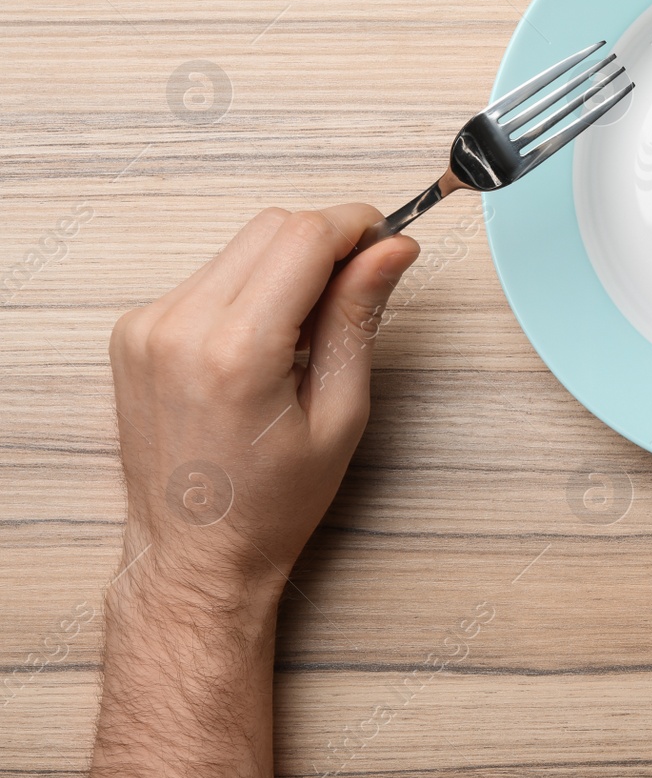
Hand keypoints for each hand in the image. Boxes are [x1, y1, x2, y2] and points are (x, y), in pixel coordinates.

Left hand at [108, 204, 418, 602]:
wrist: (195, 551)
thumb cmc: (270, 501)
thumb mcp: (340, 413)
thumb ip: (359, 318)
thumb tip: (391, 250)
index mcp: (236, 352)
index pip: (304, 237)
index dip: (357, 227)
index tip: (387, 240)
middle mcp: (180, 327)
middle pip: (271, 228)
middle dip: (326, 242)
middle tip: (358, 287)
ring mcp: (147, 326)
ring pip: (240, 246)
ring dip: (287, 265)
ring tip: (309, 330)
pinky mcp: (134, 330)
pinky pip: (208, 276)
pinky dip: (249, 289)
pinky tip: (266, 341)